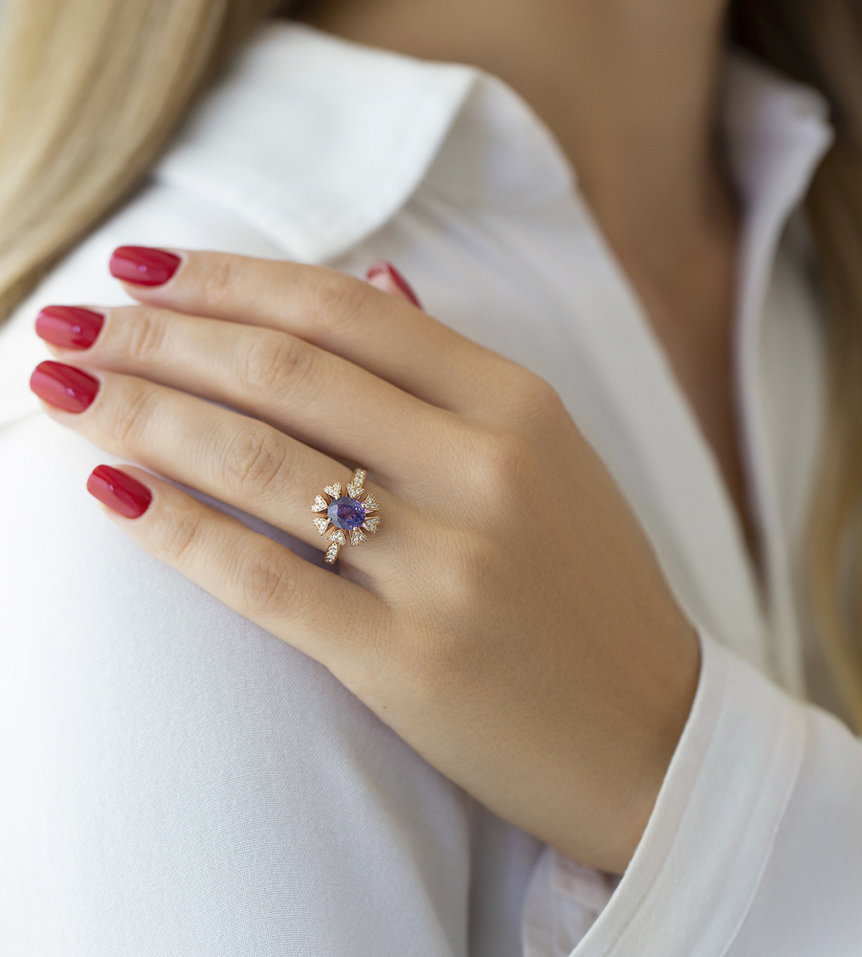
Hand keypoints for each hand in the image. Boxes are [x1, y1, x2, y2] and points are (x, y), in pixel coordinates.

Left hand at [30, 247, 700, 874]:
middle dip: (161, 334)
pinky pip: (264, 576)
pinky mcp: (409, 662)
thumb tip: (370, 278)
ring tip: (64, 386)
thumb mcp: (552, 459)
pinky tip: (109, 487)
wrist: (652, 734)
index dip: (229, 278)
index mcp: (522, 407)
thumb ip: (455, 375)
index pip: (347, 309)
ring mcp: (450, 569)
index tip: (145, 266)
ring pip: (260, 462)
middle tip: (77, 319)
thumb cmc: (592, 592)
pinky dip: (173, 524)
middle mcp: (486, 472)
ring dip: (140, 412)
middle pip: (288, 372)